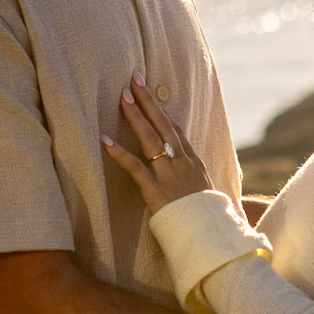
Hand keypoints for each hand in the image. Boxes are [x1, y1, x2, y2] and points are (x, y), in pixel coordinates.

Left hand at [103, 74, 215, 215]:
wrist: (210, 234)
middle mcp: (182, 162)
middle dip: (148, 100)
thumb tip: (186, 171)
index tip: (150, 95)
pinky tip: (104, 140)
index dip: (162, 111)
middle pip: (164, 124)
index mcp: (193, 161)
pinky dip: (119, 153)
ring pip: (150, 138)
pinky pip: (135, 167)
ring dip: (135, 116)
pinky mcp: (155, 189)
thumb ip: (194, 178)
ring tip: (122, 97)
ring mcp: (169, 174)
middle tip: (134, 79)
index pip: (175, 130)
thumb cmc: (206, 217)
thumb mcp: (205, 191)